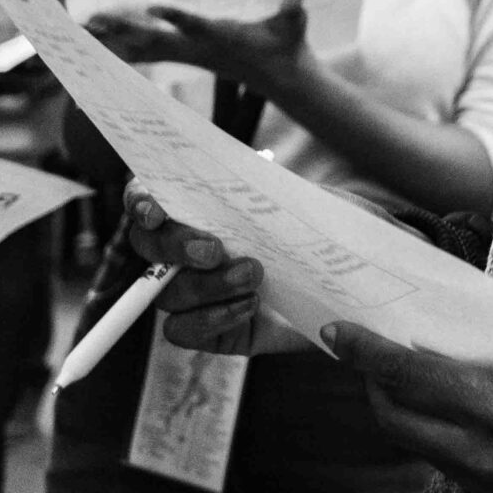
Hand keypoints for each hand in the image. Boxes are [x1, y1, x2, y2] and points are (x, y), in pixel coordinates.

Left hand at [88, 0, 310, 94]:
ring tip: (84, 28)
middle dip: (125, 29)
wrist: (281, 78)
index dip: (176, 18)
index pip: (197, 26)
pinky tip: (100, 47)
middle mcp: (199, 48)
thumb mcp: (294, 28)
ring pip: (144, 47)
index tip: (153, 8)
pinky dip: (123, 49)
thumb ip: (294, 12)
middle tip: (95, 18)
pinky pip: (147, 53)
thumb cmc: (287, 47)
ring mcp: (189, 54)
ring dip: (114, 39)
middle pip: (156, 39)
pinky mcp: (185, 55)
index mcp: (224, 38)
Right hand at [122, 180, 312, 355]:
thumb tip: (258, 161)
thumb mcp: (306, 202)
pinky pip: (183, 331)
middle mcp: (187, 252)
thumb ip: (276, 185)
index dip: (141, 203)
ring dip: (206, 285)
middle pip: (149, 247)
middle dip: (175, 246)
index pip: (149, 200)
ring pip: (168, 294)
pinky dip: (211, 318)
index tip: (157, 211)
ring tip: (253, 276)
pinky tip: (249, 306)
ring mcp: (194, 294)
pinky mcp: (208, 331)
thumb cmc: (324, 236)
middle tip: (213, 249)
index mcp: (202, 210)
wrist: (351, 288)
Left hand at [325, 307, 492, 492]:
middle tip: (371, 355)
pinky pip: (460, 469)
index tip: (338, 333)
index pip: (409, 376)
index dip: (365, 353)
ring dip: (412, 414)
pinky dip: (450, 438)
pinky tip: (464, 413)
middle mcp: (491, 453)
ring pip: (426, 449)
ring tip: (416, 380)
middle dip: (376, 385)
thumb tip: (462, 336)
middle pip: (400, 422)